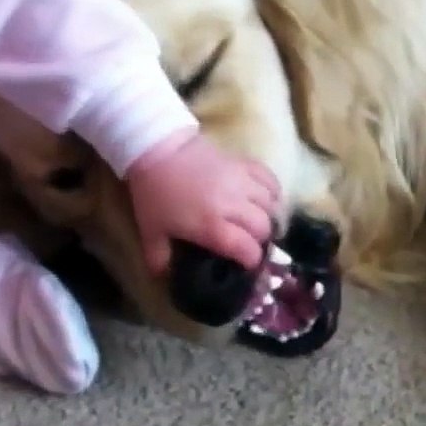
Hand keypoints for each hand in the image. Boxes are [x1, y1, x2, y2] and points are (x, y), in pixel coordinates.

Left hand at [125, 128, 280, 274]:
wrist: (156, 149)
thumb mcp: (151, 231)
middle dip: (260, 240)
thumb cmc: (154, 193)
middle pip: (263, 228)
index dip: (252, 261)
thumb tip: (164, 276)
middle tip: (250, 243)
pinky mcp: (243, 163)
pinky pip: (269, 178)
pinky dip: (274, 191)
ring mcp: (241, 182)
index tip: (248, 264)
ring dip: (269, 217)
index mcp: (212, 225)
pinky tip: (269, 199)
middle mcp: (233, 205)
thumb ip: (158, 258)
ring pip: (270, 204)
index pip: (247, 249)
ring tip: (260, 222)